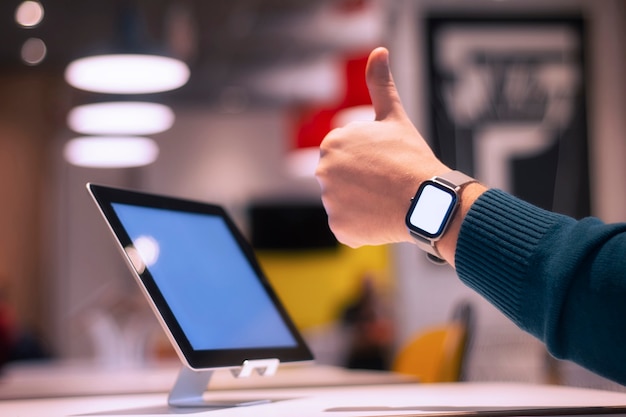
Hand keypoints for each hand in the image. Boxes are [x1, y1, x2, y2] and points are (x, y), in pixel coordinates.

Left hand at [315, 47, 449, 247]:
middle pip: (340, 181)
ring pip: (344, 204)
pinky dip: (362, 227)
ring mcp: (329, 201)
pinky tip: (381, 217)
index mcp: (332, 142)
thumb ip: (380, 85)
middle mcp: (322, 170)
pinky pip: (348, 227)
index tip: (384, 164)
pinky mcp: (338, 227)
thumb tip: (379, 51)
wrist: (427, 200)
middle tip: (386, 183)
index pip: (343, 157)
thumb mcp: (395, 117)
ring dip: (362, 205)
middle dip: (360, 183)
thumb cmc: (412, 157)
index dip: (366, 163)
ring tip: (386, 199)